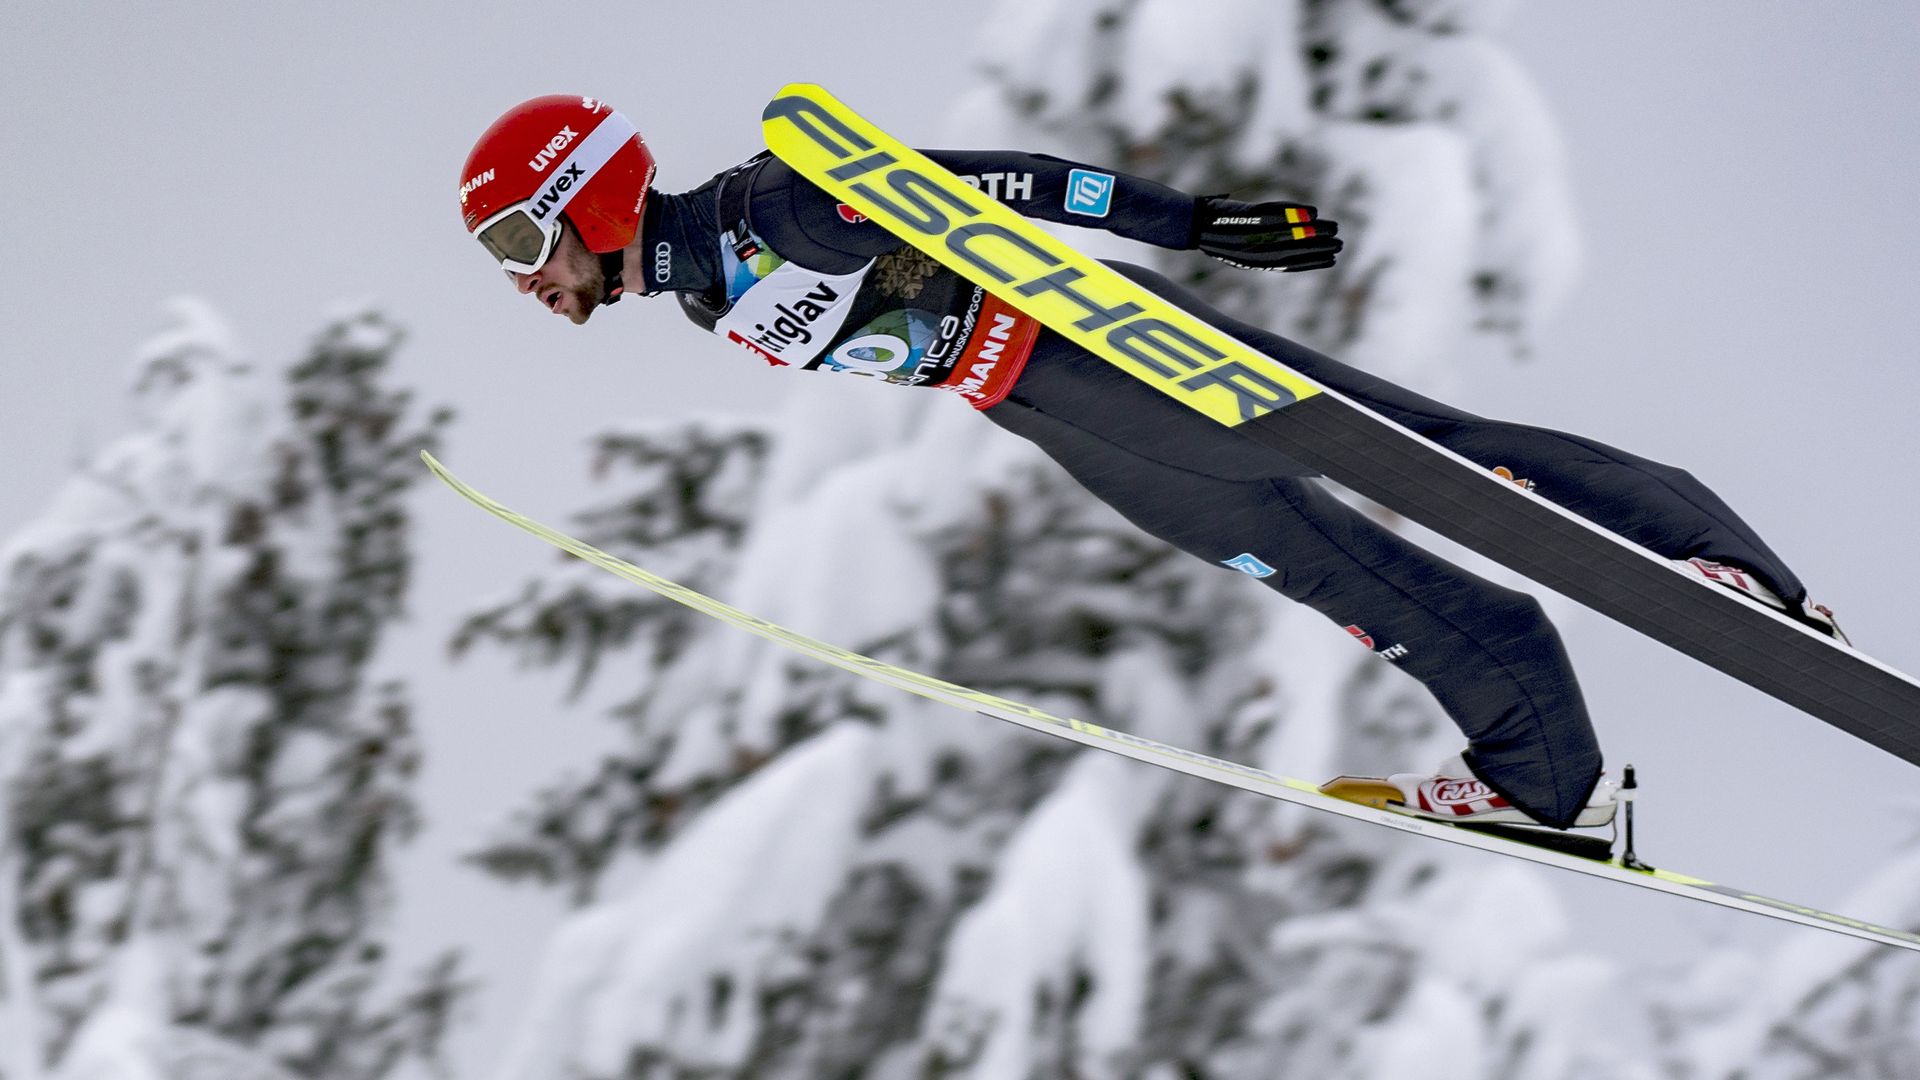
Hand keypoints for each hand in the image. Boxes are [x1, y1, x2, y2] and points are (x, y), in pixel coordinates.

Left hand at [1192, 196, 1342, 271]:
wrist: (1189, 224)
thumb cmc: (1213, 234)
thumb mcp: (1235, 249)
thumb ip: (1259, 250)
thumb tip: (1282, 250)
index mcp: (1253, 261)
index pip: (1288, 265)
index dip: (1311, 264)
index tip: (1331, 261)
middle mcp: (1255, 250)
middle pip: (1294, 250)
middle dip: (1319, 248)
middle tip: (1340, 245)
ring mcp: (1252, 233)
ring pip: (1290, 233)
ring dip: (1315, 231)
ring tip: (1334, 228)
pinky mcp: (1248, 215)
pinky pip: (1277, 213)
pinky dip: (1296, 212)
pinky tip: (1313, 212)